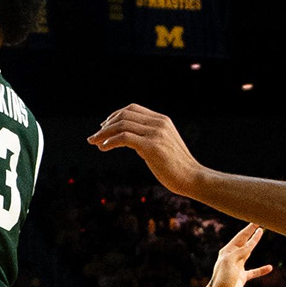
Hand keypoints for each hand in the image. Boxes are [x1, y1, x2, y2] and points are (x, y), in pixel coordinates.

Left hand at [89, 104, 204, 196]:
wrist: (191, 177)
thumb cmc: (175, 166)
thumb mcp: (162, 145)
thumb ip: (147, 137)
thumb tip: (127, 138)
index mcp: (162, 120)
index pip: (132, 109)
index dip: (115, 115)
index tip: (104, 126)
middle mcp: (159, 123)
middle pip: (124, 115)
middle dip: (106, 125)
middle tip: (94, 136)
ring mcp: (156, 134)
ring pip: (122, 125)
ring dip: (104, 134)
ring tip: (94, 142)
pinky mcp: (152, 147)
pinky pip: (124, 138)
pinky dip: (110, 141)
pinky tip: (103, 148)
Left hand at [191, 224, 271, 286]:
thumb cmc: (222, 279)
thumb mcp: (231, 262)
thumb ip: (241, 252)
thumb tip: (251, 244)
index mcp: (228, 252)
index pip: (241, 236)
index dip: (249, 228)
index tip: (257, 220)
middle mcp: (232, 257)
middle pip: (244, 241)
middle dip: (251, 232)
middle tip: (259, 222)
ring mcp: (237, 267)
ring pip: (248, 253)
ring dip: (254, 243)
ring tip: (261, 233)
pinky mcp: (241, 277)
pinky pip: (253, 271)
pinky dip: (261, 269)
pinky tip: (269, 267)